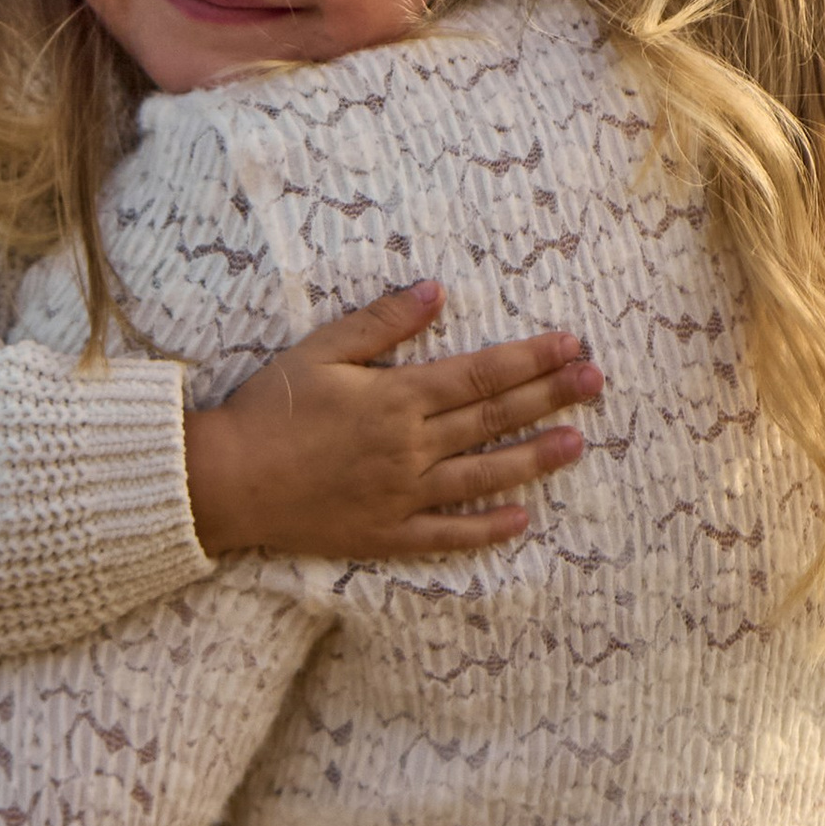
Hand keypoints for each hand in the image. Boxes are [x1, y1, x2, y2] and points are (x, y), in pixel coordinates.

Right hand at [182, 282, 601, 561]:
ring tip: (578, 443)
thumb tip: (436, 291)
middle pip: (494, 418)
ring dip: (535, 458)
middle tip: (596, 382)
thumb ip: (381, 323)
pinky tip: (520, 521)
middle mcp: (411, 447)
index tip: (570, 345)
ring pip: (483, 474)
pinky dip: (485, 528)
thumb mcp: (320, 350)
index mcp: (397, 398)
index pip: (481, 373)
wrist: (228, 480)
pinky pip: (448, 534)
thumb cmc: (269, 409)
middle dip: (550, 396)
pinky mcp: (387, 533)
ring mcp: (403, 495)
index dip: (531, 358)